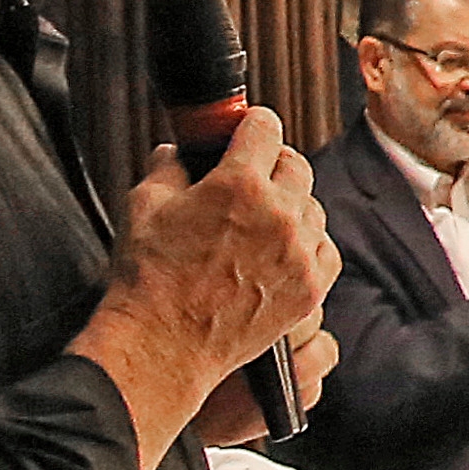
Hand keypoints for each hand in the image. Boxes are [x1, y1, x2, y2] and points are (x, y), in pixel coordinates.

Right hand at [90, 110, 337, 448]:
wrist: (162, 344)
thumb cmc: (149, 278)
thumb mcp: (144, 205)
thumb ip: (168, 166)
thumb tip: (175, 150)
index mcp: (239, 184)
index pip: (265, 126)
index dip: (250, 125)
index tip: (244, 131)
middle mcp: (279, 214)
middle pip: (295, 164)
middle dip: (271, 164)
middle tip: (250, 176)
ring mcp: (300, 253)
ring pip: (313, 207)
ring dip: (291, 206)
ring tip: (259, 222)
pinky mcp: (310, 288)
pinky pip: (325, 249)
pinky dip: (308, 245)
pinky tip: (281, 250)